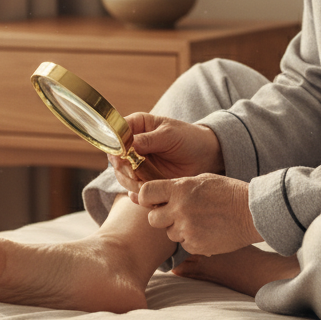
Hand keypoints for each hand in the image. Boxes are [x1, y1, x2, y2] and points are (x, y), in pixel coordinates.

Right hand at [109, 114, 223, 190]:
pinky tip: (146, 193)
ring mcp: (136, 163)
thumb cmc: (188, 138)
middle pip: (115, 158)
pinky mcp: (143, 179)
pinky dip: (137, 193)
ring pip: (121, 175)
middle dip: (123, 168)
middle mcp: (132, 145)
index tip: (123, 155)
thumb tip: (128, 144)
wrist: (205, 156)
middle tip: (135, 173)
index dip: (115, 145)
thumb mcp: (170, 135)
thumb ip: (148, 140)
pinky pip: (132, 188)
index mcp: (137, 126)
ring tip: (145, 184)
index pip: (116, 133)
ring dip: (130, 182)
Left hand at [132, 173, 261, 255]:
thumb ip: (174, 186)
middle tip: (178, 213)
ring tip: (199, 220)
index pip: (146, 193)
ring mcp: (187, 229)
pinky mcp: (195, 245)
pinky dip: (192, 239)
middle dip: (161, 217)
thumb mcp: (201, 180)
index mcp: (180, 189)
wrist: (251, 212)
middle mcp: (180, 209)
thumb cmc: (226, 192)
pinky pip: (184, 244)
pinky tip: (207, 230)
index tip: (152, 201)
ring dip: (179, 228)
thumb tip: (140, 195)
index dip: (145, 199)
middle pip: (152, 219)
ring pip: (169, 233)